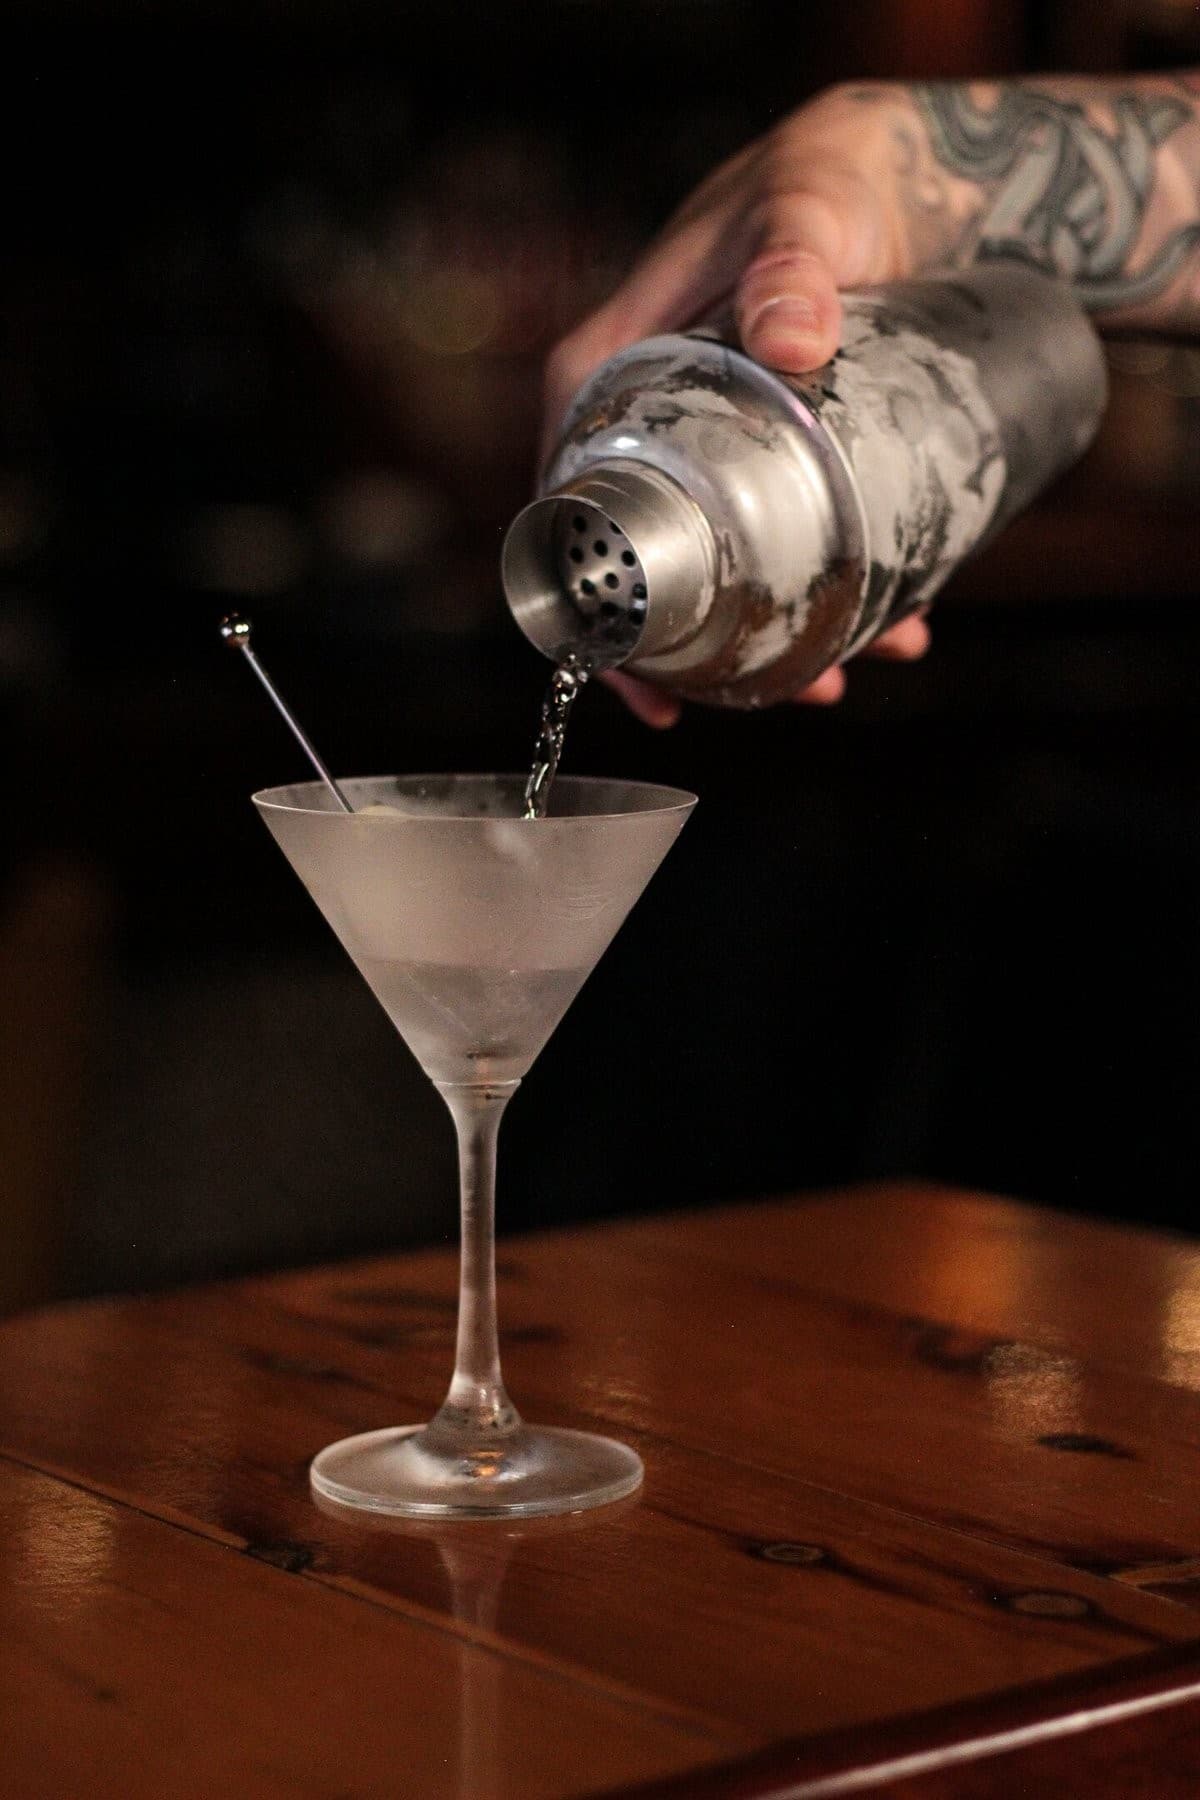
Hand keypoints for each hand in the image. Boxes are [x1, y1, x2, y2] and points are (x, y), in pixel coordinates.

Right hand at [542, 84, 936, 721]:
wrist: (898, 178)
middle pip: (651, 560)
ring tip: (841, 676)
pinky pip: (784, 541)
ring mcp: (717, 450)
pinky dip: (831, 592)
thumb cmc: (822, 180)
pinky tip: (892, 625)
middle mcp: (652, 422)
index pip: (567, 500)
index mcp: (611, 371)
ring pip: (725, 565)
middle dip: (708, 648)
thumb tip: (792, 336)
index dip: (587, 605)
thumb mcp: (801, 213)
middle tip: (777, 693)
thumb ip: (789, 263)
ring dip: (779, 635)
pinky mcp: (776, 461)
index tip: (636, 676)